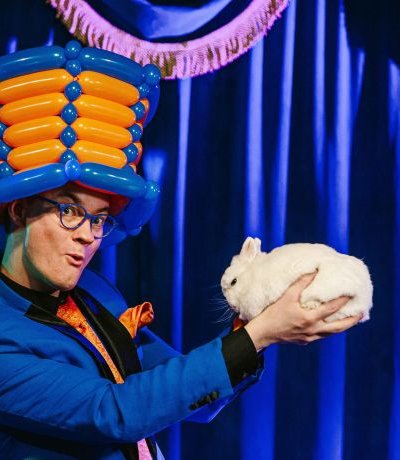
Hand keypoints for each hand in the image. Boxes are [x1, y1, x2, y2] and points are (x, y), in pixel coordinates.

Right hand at [244, 273, 362, 350]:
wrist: (263, 333)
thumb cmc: (273, 313)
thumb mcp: (286, 296)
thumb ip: (301, 284)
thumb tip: (314, 271)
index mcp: (310, 319)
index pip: (331, 309)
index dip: (342, 301)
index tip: (351, 294)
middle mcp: (313, 330)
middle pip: (338, 327)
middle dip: (350, 321)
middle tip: (361, 314)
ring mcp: (309, 337)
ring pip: (331, 334)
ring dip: (341, 327)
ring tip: (349, 320)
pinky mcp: (304, 341)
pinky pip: (321, 336)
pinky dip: (328, 331)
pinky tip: (328, 326)